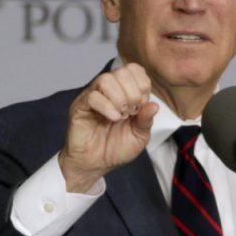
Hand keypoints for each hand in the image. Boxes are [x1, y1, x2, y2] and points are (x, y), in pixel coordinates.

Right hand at [58, 63, 158, 192]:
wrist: (96, 165)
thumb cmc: (115, 149)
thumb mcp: (139, 136)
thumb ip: (146, 120)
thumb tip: (154, 104)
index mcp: (125, 93)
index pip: (134, 70)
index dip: (142, 84)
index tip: (142, 105)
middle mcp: (109, 91)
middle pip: (122, 71)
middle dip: (133, 92)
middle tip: (132, 112)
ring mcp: (93, 97)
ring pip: (106, 79)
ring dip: (119, 97)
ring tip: (121, 116)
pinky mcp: (81, 106)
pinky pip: (92, 96)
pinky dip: (106, 106)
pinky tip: (113, 118)